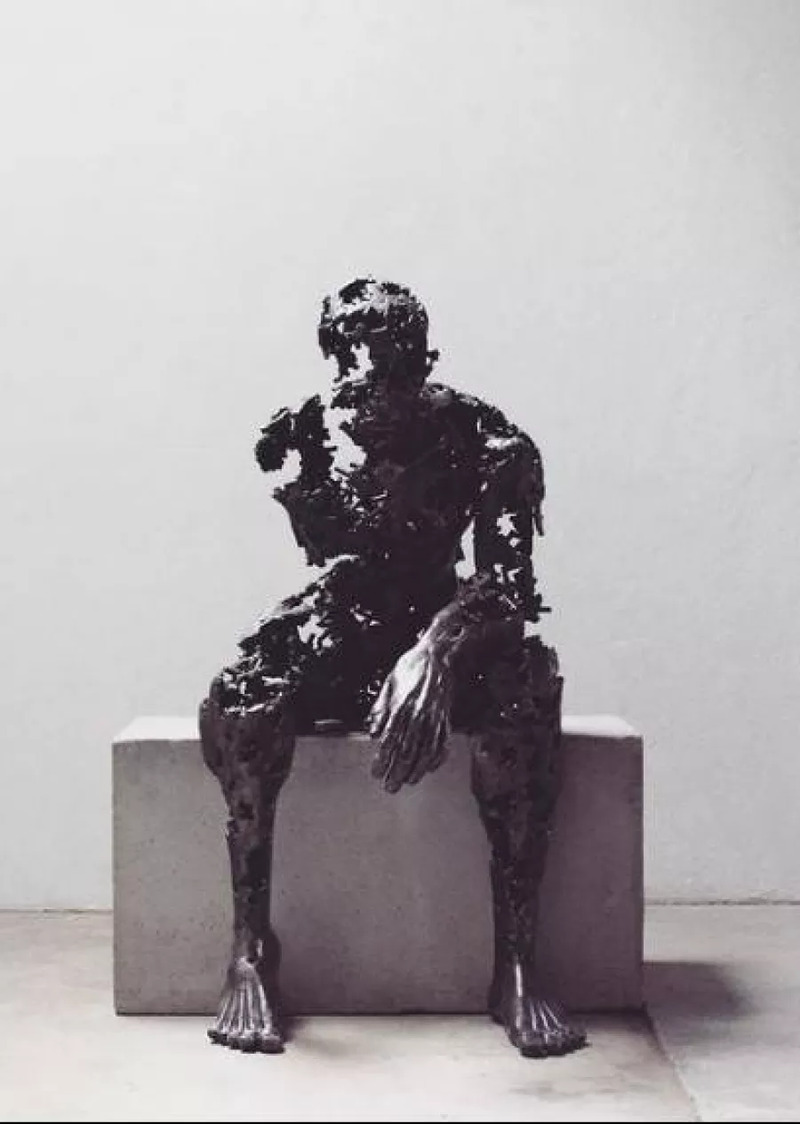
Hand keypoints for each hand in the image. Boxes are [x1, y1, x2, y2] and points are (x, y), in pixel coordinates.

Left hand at [369, 639, 451, 792]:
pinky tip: (428, 769)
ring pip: (426, 751)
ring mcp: (435, 718)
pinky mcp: (446, 718)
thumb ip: (380, 709)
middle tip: (389, 787)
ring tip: (407, 782)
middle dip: (397, 771)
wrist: (438, 655)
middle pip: (408, 751)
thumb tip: (373, 732)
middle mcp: (420, 715)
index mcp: (402, 706)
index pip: (390, 740)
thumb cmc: (411, 668)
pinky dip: (436, 759)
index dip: (382, 759)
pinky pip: (442, 744)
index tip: (375, 773)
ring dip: (416, 770)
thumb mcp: (389, 684)